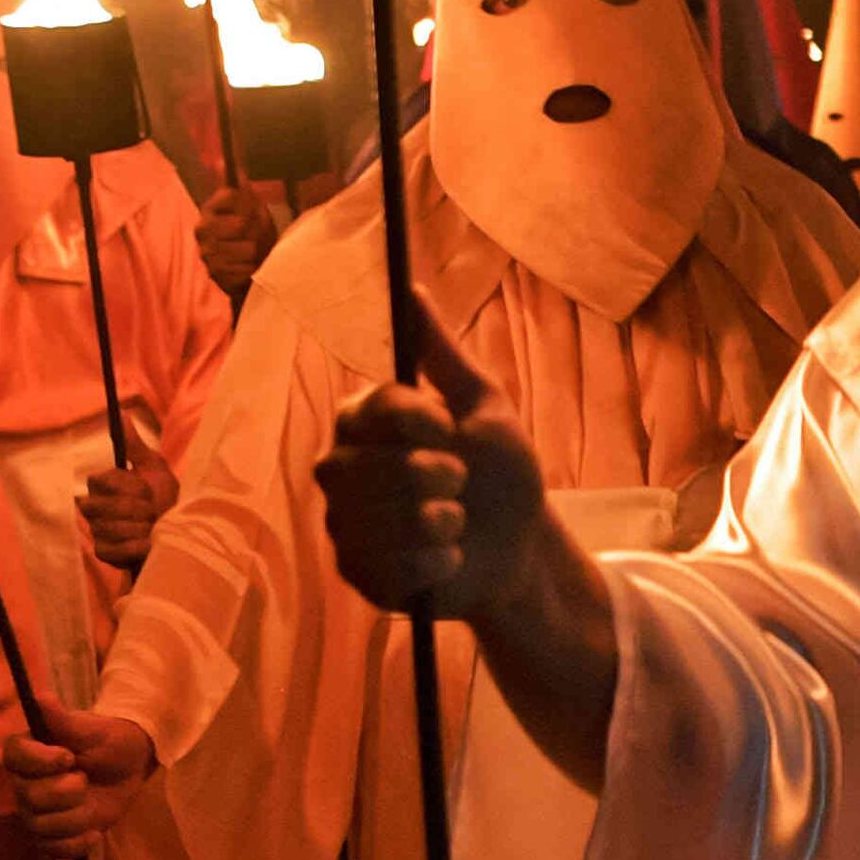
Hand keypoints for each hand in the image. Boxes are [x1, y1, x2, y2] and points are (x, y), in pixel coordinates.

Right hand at [1, 710, 155, 857]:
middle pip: (29, 797)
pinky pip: (53, 849)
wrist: (130, 765)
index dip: (40, 761)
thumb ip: (63, 720)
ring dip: (75, 817)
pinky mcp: (53, 833)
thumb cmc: (109, 740)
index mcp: (28, 751)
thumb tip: (39, 697)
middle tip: (86, 778)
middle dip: (66, 791)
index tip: (68, 758)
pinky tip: (95, 833)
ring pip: (42, 826)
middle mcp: (24, 782)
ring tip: (92, 800)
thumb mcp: (93, 729)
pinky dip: (76, 845)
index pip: (14, 757)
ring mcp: (36, 810)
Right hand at [80, 450, 177, 574]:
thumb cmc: (162, 497)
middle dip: (137, 509)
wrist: (175, 532)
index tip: (148, 491)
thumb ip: (135, 445)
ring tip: (152, 526)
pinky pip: (118, 549)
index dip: (129, 487)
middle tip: (152, 511)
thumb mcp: (153, 468)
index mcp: (101, 484)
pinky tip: (149, 543)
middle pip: (105, 506)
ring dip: (142, 527)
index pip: (102, 480)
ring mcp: (96, 530)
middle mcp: (92, 506)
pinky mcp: (103, 552)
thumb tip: (121, 413)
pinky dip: (139, 546)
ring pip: (113, 528)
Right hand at [197, 181, 283, 296]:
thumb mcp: (252, 206)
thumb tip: (221, 160)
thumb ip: (240, 187)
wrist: (254, 268)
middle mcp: (202, 229)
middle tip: (253, 235)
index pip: (232, 196)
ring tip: (251, 252)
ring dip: (255, 252)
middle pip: (241, 224)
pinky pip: (244, 269)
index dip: (250, 204)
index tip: (253, 210)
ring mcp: (206, 253)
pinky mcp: (214, 274)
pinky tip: (247, 267)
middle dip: (255, 230)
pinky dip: (251, 269)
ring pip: (247, 248)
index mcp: (209, 209)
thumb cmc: (253, 233)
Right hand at [317, 301, 562, 620]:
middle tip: (461, 480)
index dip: (415, 420)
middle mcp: (341, 467)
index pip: (370, 407)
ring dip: (437, 521)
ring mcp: (343, 522)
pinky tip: (450, 557)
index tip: (449, 428)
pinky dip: (433, 563)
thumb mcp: (484, 405)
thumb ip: (443, 353)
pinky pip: (383, 568)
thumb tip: (411, 288)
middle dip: (429, 476)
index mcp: (365, 419)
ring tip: (459, 521)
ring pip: (374, 521)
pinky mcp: (357, 572)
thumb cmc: (499, 470)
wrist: (519, 546)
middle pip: (363, 468)